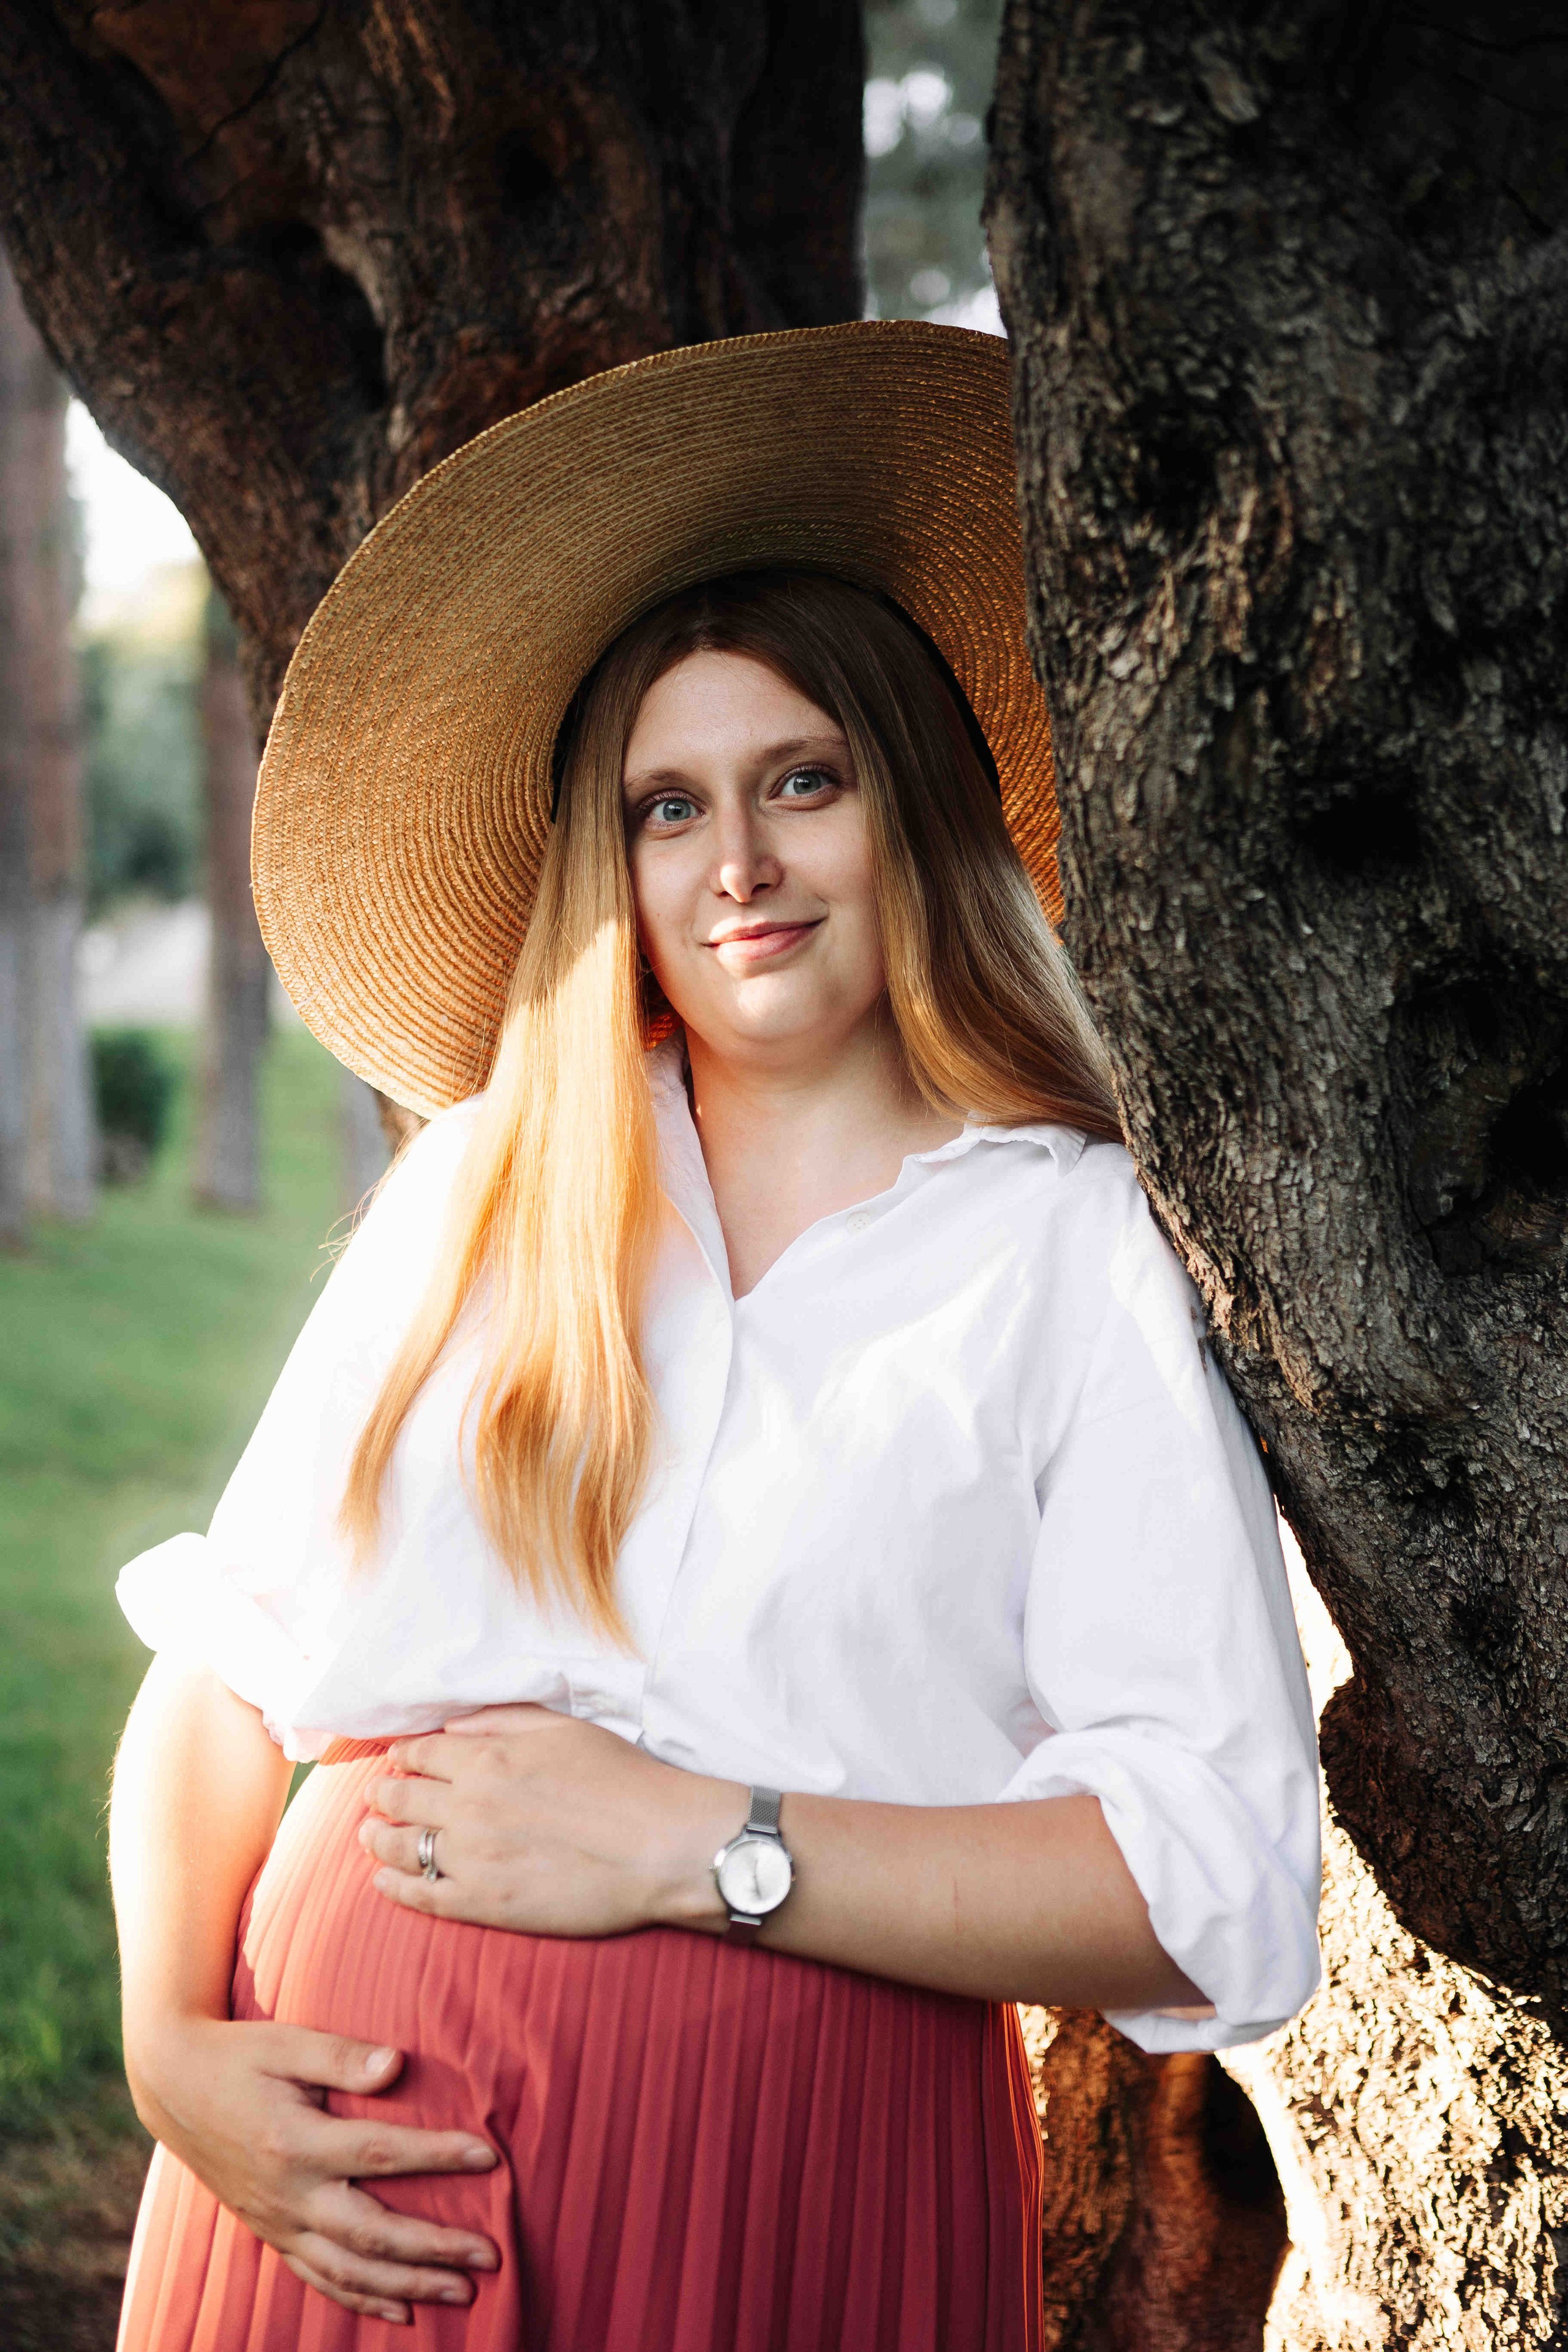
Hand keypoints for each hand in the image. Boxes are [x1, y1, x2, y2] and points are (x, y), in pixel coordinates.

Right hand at [125, 2013, 499, 2324]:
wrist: (174, 2088)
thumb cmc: (240, 2056)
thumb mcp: (287, 2043)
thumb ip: (342, 2056)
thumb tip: (397, 2064)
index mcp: (295, 2142)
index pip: (380, 2154)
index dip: (437, 2156)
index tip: (489, 2158)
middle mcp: (288, 2193)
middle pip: (371, 2231)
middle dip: (433, 2247)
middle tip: (490, 2254)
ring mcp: (277, 2221)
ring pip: (349, 2269)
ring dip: (408, 2284)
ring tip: (463, 2291)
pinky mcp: (270, 2233)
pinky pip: (318, 2277)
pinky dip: (360, 2297)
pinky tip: (400, 2310)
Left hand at [360, 1705, 740, 1935]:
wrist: (660, 1844)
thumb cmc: (622, 1780)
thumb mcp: (562, 1728)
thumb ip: (500, 1722)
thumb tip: (450, 1727)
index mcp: (487, 1759)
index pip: (420, 1753)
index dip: (403, 1755)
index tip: (398, 1760)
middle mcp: (468, 1805)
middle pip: (400, 1797)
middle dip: (382, 1794)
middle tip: (376, 1797)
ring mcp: (472, 1858)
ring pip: (400, 1846)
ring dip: (376, 1838)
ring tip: (368, 1836)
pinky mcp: (484, 1904)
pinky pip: (421, 1896)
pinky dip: (394, 1887)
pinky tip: (383, 1882)